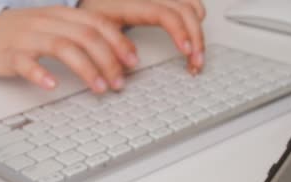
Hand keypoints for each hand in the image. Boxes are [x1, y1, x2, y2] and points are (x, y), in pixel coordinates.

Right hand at [0, 6, 138, 92]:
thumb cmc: (26, 35)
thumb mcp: (57, 28)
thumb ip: (84, 36)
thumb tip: (117, 55)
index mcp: (61, 14)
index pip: (96, 22)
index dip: (118, 41)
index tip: (132, 61)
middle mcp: (47, 22)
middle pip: (84, 35)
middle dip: (107, 60)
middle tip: (118, 82)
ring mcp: (28, 37)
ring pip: (62, 47)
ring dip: (85, 69)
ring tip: (98, 88)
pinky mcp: (10, 54)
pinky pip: (26, 63)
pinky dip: (40, 73)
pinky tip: (52, 85)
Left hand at [79, 0, 205, 73]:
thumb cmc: (92, 10)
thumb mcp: (96, 28)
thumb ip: (112, 45)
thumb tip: (129, 66)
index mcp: (130, 3)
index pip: (164, 14)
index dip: (179, 32)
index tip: (186, 52)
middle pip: (186, 10)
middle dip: (196, 38)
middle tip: (195, 63)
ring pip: (192, 4)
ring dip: (198, 29)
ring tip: (195, 53)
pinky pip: (188, 0)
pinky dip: (195, 18)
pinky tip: (191, 35)